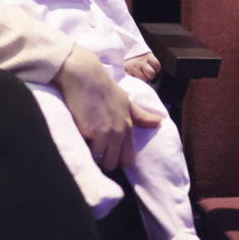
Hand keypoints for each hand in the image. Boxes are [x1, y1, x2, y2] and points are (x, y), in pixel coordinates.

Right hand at [53, 44, 161, 170]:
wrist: (85, 75)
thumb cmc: (103, 87)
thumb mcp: (125, 101)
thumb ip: (140, 115)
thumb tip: (159, 122)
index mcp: (128, 126)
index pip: (128, 158)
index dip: (117, 158)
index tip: (106, 150)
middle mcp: (119, 132)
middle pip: (113, 163)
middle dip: (103, 160)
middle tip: (94, 147)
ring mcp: (105, 134)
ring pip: (100, 161)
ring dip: (92, 155)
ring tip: (86, 140)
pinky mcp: (90, 133)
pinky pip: (87, 151)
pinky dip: (82, 147)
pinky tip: (79, 133)